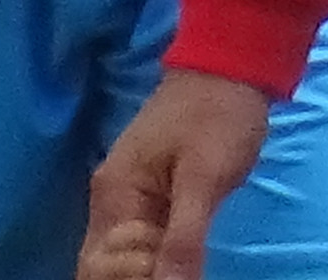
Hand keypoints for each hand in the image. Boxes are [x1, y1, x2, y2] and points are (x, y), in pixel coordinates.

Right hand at [83, 73, 271, 279]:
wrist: (230, 67)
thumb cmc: (217, 115)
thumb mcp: (205, 177)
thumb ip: (183, 237)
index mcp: (115, 193)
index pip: (97, 265)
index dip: (134, 278)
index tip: (172, 265)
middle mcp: (111, 200)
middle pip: (102, 264)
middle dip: (139, 276)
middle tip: (183, 264)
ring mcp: (128, 199)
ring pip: (122, 258)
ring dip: (151, 269)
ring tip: (186, 260)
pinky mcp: (149, 198)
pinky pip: (141, 243)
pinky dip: (158, 258)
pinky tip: (182, 258)